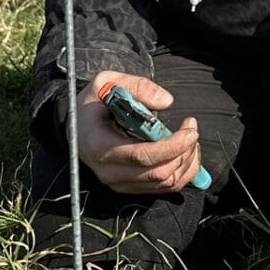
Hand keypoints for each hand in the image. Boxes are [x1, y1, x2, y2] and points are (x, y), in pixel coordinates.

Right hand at [76, 71, 202, 194]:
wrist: (78, 126)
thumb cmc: (93, 103)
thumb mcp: (108, 82)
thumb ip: (137, 86)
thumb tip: (166, 101)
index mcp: (99, 145)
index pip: (141, 156)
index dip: (171, 146)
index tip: (190, 130)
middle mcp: (108, 171)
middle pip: (158, 173)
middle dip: (184, 152)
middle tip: (191, 129)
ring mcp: (119, 183)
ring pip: (165, 183)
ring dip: (186, 161)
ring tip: (189, 138)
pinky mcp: (130, 187)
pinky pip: (165, 187)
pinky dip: (183, 171)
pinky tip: (184, 151)